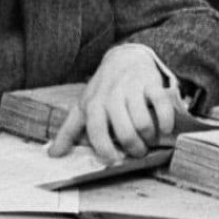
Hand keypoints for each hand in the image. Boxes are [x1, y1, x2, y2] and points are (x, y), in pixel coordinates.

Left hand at [48, 46, 175, 163]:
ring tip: (148, 139)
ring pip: (143, 123)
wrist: (124, 58)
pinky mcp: (152, 84)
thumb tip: (52, 154)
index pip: (96, 131)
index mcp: (94, 104)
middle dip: (133, 148)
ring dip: (149, 138)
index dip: (105, 149)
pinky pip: (162, 105)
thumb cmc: (102, 90)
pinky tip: (165, 128)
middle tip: (137, 151)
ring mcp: (132, 89)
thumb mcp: (83, 107)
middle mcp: (112, 96)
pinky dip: (166, 121)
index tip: (113, 160)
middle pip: (124, 132)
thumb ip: (68, 132)